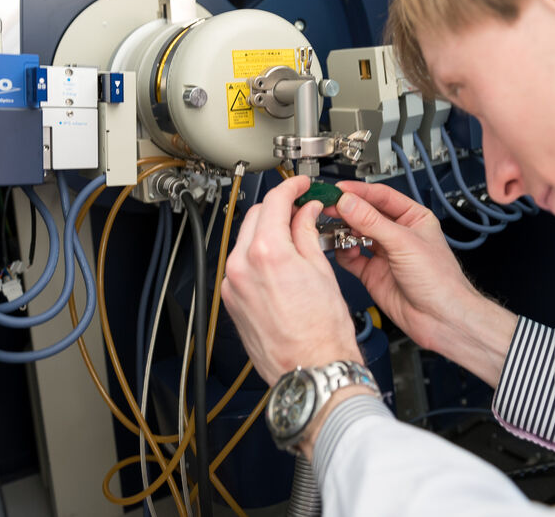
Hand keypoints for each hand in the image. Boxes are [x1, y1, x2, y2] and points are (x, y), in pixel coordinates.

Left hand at [221, 176, 361, 384]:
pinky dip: (258, 254)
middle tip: (301, 208)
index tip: (300, 185)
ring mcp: (233, 286)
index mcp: (266, 253)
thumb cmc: (322, 332)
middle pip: (255, 217)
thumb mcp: (321, 270)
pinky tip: (280, 261)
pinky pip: (241, 265)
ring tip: (294, 236)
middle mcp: (241, 267)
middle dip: (278, 208)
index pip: (274, 202)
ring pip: (245, 240)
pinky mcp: (232, 301)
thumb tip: (305, 214)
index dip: (291, 187)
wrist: (312, 369)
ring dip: (266, 231)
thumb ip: (307, 234)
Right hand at [329, 181, 478, 351]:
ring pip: (355, 235)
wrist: (440, 318)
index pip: (381, 197)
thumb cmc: (440, 280)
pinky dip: (342, 253)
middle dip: (347, 211)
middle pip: (365, 214)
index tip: (338, 190)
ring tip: (332, 228)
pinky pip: (351, 258)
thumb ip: (372, 222)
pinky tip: (341, 250)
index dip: (359, 192)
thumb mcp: (403, 242)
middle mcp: (397, 234)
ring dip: (343, 231)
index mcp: (413, 218)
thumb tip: (349, 203)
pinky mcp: (373, 274)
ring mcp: (384, 254)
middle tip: (328, 207)